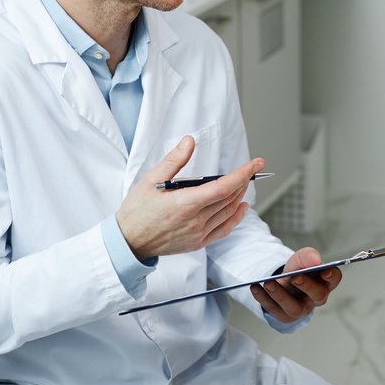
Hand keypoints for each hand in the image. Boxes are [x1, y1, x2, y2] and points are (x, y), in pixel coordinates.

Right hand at [116, 135, 260, 258]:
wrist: (128, 242)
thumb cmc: (137, 210)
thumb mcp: (151, 180)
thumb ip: (174, 160)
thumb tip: (190, 141)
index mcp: (186, 204)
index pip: (224, 187)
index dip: (243, 174)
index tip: (256, 163)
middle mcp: (196, 221)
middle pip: (230, 198)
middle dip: (243, 181)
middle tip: (250, 169)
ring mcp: (198, 234)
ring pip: (229, 212)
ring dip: (240, 195)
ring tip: (244, 182)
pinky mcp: (198, 243)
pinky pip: (224, 229)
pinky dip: (236, 217)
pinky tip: (241, 206)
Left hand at [249, 247, 341, 323]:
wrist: (283, 282)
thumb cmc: (297, 270)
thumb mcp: (301, 259)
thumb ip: (308, 257)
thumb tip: (315, 260)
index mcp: (325, 281)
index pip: (334, 279)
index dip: (332, 275)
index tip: (325, 270)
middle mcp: (316, 298)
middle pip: (317, 295)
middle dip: (306, 286)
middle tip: (295, 277)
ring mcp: (302, 309)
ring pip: (295, 308)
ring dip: (280, 295)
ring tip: (268, 283)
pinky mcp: (285, 316)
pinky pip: (274, 310)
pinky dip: (263, 298)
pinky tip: (255, 288)